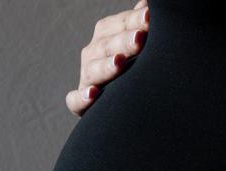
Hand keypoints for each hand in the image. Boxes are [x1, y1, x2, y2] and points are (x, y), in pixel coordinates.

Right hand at [65, 0, 149, 116]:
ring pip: (92, 70)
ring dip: (105, 66)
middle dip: (123, 42)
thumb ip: (141, 24)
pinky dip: (81, 98)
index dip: (133, 20)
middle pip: (106, 46)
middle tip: (140, 38)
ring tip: (120, 62)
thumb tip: (150, 5)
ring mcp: (87, 79)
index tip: (149, 17)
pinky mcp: (80, 104)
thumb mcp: (138, 44)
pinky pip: (75, 101)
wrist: (124, 103)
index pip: (119, 25)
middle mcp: (93, 55)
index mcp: (106, 37)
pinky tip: (93, 94)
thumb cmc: (134, 67)